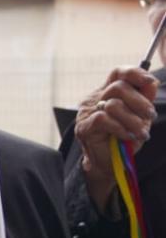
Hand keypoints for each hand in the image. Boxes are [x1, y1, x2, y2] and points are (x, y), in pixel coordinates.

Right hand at [76, 66, 158, 209]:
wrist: (108, 164)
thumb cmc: (124, 139)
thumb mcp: (140, 117)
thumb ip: (145, 100)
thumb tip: (152, 83)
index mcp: (107, 93)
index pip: (117, 73)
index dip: (134, 73)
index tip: (149, 81)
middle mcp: (95, 99)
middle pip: (118, 87)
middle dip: (140, 101)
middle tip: (150, 116)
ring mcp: (87, 112)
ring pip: (113, 104)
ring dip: (133, 120)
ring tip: (141, 133)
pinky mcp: (84, 126)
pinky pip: (104, 119)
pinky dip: (121, 128)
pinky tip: (127, 136)